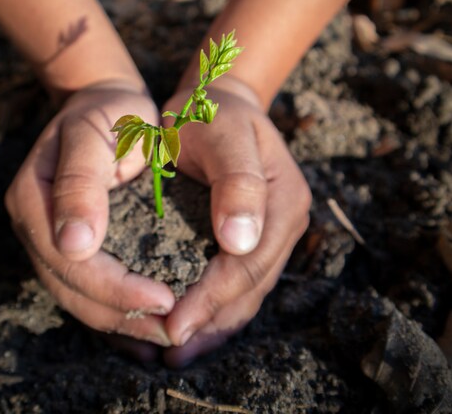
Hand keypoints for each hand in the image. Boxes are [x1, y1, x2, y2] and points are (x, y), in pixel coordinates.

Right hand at [5, 81, 174, 350]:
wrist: (107, 103)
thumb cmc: (109, 112)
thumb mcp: (94, 134)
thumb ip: (80, 184)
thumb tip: (74, 246)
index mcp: (33, 199)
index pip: (70, 262)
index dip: (115, 288)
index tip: (165, 299)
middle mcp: (35, 225)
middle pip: (70, 288)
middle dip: (121, 314)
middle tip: (172, 329)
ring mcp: (48, 237)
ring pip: (77, 296)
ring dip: (120, 320)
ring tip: (165, 332)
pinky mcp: (70, 243)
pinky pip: (87, 289)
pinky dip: (116, 310)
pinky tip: (146, 327)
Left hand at [161, 78, 311, 366]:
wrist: (216, 102)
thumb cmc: (210, 112)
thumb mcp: (221, 132)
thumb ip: (236, 182)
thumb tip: (239, 242)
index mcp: (284, 201)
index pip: (248, 264)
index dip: (211, 298)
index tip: (173, 323)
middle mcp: (284, 224)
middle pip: (250, 288)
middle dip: (209, 320)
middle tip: (167, 346)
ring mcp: (272, 235)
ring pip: (246, 295)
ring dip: (212, 324)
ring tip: (174, 349)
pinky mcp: (253, 240)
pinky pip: (237, 285)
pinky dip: (213, 310)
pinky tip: (188, 326)